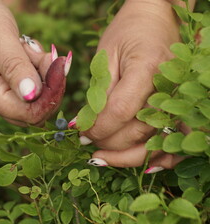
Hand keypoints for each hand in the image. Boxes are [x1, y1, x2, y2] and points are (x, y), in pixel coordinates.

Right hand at [0, 0, 70, 125]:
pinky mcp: (8, 80)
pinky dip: (39, 67)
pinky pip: (32, 82)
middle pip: (32, 110)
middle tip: (50, 58)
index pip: (25, 114)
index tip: (59, 70)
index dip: (48, 99)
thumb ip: (15, 68)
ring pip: (36, 96)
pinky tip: (29, 49)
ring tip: (31, 48)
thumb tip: (32, 95)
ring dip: (44, 73)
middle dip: (49, 87)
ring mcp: (0, 89)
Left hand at [80, 0, 194, 170]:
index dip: (97, 127)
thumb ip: (98, 93)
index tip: (79, 132)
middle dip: (106, 142)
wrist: (157, 19)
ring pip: (155, 143)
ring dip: (126, 157)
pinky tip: (141, 166)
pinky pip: (176, 142)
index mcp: (147, 69)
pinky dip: (160, 158)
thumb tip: (85, 125)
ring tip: (101, 158)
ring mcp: (180, 99)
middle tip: (87, 143)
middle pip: (137, 131)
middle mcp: (169, 88)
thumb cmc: (127, 33)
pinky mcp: (182, 107)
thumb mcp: (105, 57)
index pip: (119, 111)